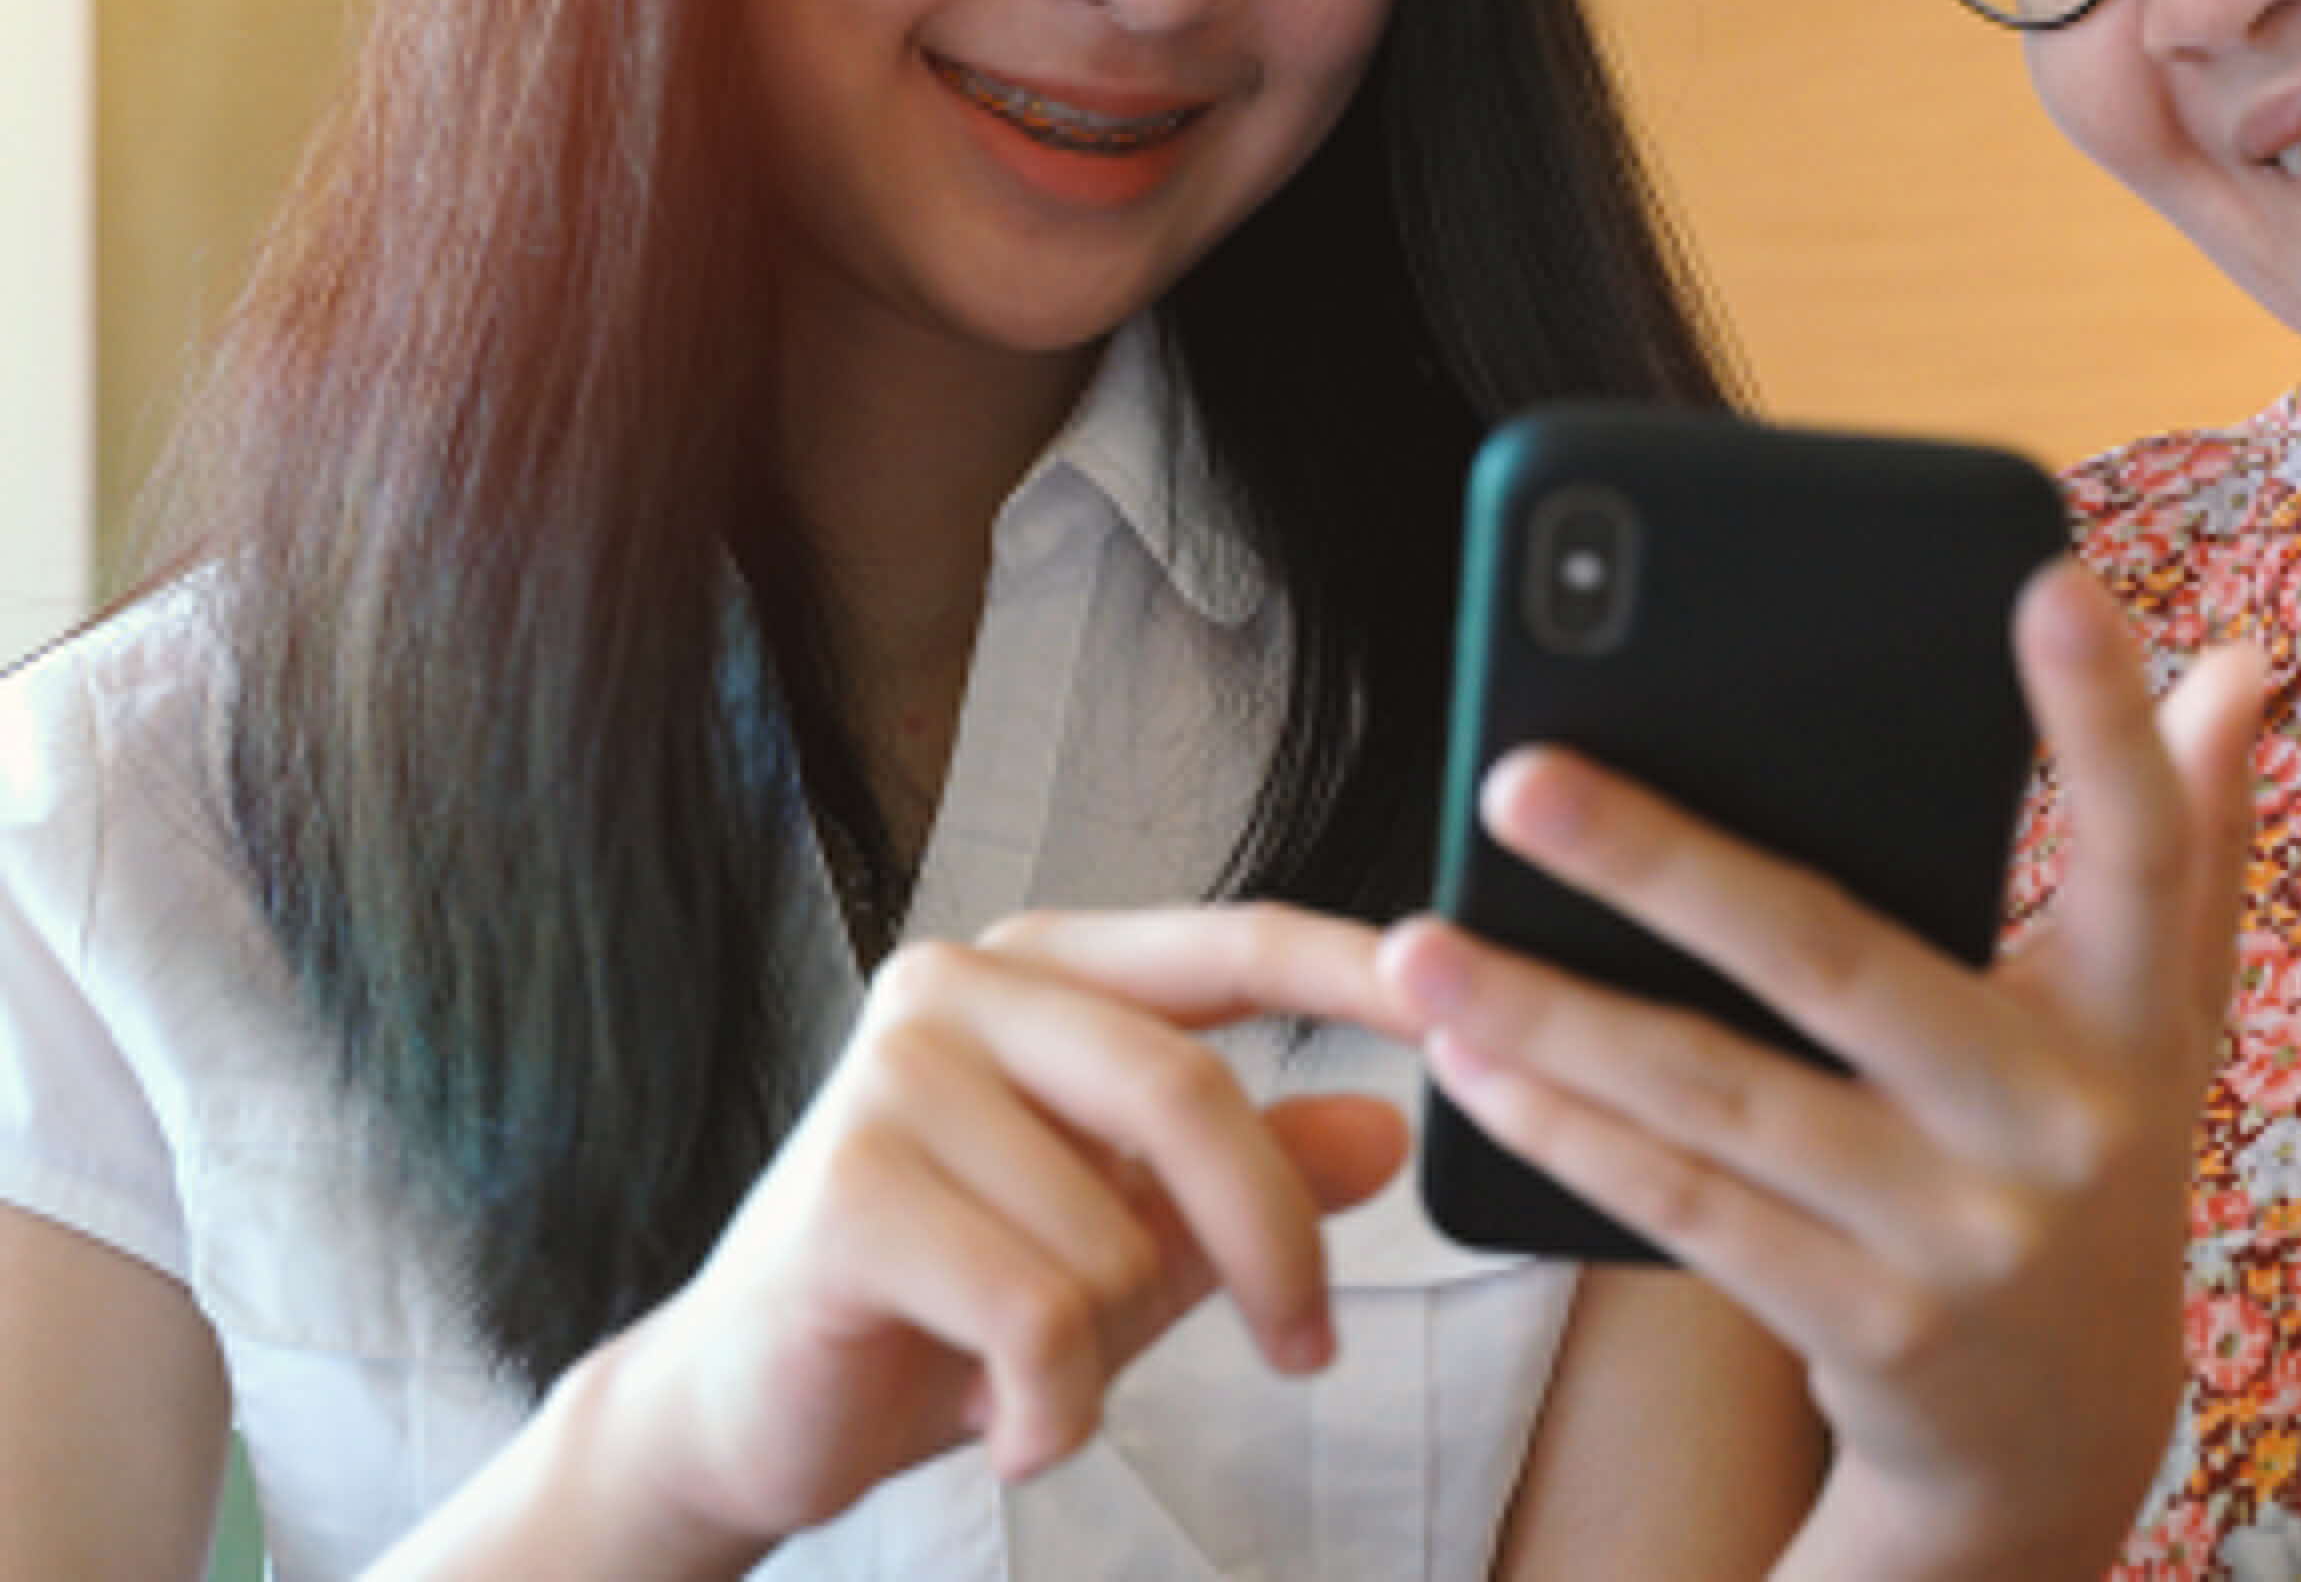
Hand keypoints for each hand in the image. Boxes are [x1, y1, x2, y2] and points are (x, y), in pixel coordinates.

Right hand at [562, 906, 1417, 1563]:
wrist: (750, 1411)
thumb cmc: (955, 1306)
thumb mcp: (1139, 1237)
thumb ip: (1256, 1177)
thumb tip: (1393, 1135)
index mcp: (1043, 971)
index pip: (1235, 944)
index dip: (1360, 969)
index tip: (1477, 991)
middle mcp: (958, 991)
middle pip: (1190, 1096)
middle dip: (1275, 1246)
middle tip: (1309, 1350)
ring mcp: (891, 1079)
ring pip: (1115, 1234)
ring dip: (1114, 1350)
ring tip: (1046, 1379)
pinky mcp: (847, 1193)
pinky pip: (1040, 1315)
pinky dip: (1054, 1406)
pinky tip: (1011, 1428)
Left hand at [1378, 560, 2263, 1576]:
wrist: (2061, 1443)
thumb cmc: (2090, 1159)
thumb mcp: (2162, 1018)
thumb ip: (2196, 836)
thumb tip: (2238, 663)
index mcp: (2137, 1018)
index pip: (2141, 849)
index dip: (2102, 720)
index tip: (2049, 579)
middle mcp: (2062, 1126)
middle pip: (1842, 964)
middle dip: (1668, 867)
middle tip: (1521, 774)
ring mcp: (1958, 1238)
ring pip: (1723, 1097)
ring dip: (1556, 1017)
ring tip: (1421, 943)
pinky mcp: (1863, 1328)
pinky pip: (1689, 1212)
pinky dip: (1574, 1137)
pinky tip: (1474, 1067)